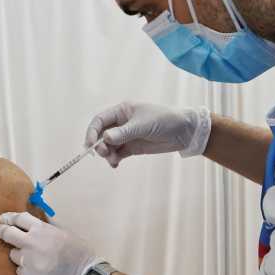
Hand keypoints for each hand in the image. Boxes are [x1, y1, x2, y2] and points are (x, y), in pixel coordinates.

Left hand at [0, 212, 96, 274]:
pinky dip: (25, 269)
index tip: (3, 218)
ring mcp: (29, 262)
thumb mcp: (63, 232)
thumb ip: (45, 227)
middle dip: (0, 230)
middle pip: (8, 234)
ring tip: (32, 257)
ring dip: (19, 254)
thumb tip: (31, 223)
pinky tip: (37, 270)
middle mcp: (32, 244)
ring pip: (13, 255)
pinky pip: (20, 271)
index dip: (9, 217)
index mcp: (41, 230)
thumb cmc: (78, 251)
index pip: (18, 218)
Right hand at [85, 102, 211, 167]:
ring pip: (108, 146)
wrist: (184, 131)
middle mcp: (122, 122)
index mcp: (122, 110)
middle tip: (104, 153)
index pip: (100, 120)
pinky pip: (118, 153)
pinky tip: (115, 164)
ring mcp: (127, 135)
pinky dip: (114, 159)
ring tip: (113, 161)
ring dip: (107, 154)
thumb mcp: (143, 125)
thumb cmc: (164, 119)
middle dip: (99, 145)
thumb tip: (104, 138)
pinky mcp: (132, 147)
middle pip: (101, 134)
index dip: (92, 131)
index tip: (90, 144)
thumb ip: (123, 132)